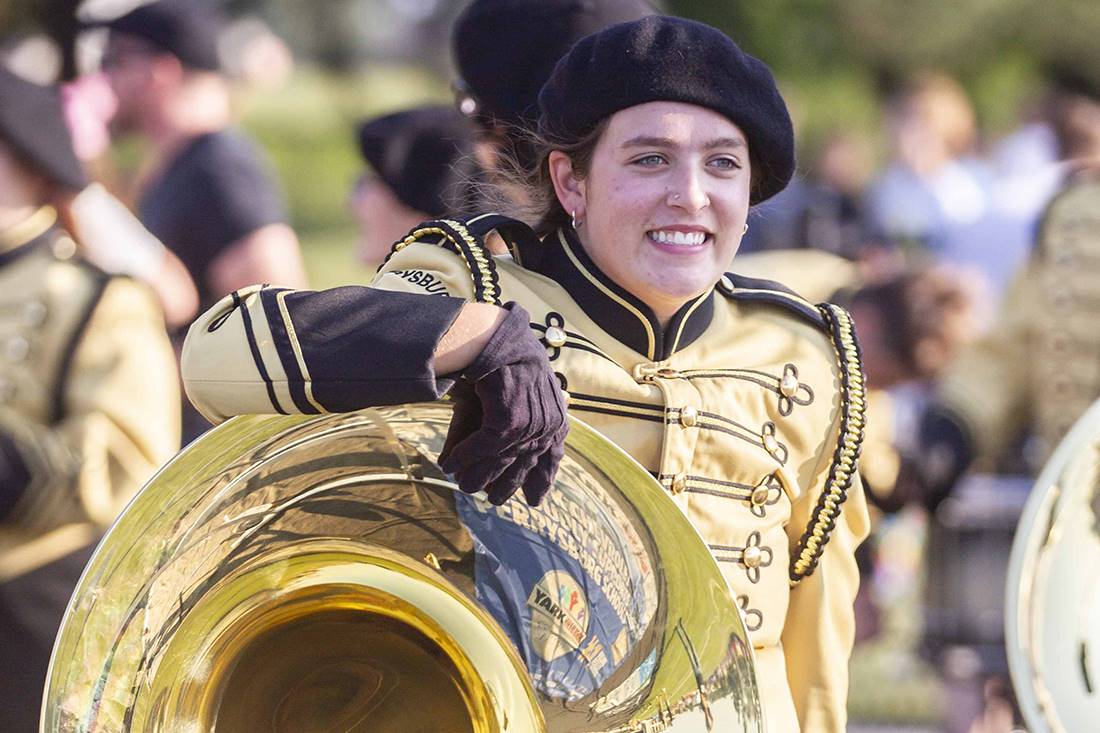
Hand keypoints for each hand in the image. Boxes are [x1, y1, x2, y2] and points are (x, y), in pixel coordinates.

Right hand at [438, 303, 567, 505]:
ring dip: (480, 474)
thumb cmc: (497, 363)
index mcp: (556, 413)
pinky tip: (449, 465)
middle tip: (492, 500)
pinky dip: (466, 456)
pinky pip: (486, 446)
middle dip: (508, 483)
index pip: (552, 454)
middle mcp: (549, 420)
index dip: (543, 478)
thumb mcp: (502, 399)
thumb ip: (494, 433)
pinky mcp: (511, 417)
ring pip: (503, 458)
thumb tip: (476, 458)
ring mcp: (533, 420)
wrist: (492, 334)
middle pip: (526, 463)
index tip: (534, 500)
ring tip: (464, 487)